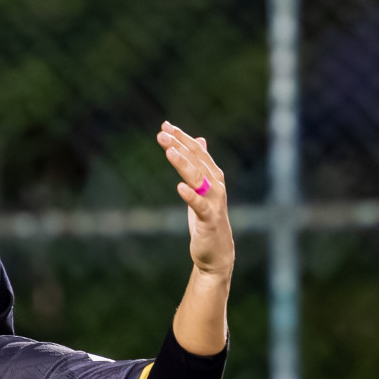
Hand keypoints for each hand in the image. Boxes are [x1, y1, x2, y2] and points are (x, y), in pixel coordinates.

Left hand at [158, 122, 233, 276]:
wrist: (216, 252)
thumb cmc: (206, 219)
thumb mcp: (202, 189)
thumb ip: (200, 165)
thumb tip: (200, 139)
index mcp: (213, 177)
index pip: (197, 151)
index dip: (182, 138)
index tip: (165, 126)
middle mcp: (216, 185)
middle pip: (197, 160)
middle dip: (179, 146)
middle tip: (162, 134)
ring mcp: (214, 202)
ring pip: (199, 178)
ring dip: (184, 164)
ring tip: (169, 152)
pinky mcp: (209, 220)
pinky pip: (199, 206)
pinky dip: (190, 196)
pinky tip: (179, 187)